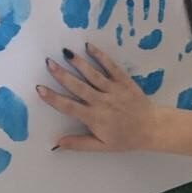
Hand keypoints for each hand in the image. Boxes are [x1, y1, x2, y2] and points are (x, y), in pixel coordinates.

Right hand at [37, 44, 191, 156]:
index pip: (69, 107)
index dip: (53, 98)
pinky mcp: (123, 81)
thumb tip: (56, 143)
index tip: (39, 88)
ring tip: (66, 52)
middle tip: (49, 62)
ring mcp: (113, 90)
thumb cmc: (125, 138)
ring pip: (93, 74)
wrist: (152, 128)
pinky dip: (100, 56)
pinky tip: (89, 46)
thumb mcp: (102, 146)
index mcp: (94, 118)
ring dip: (79, 63)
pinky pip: (110, 66)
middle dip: (62, 74)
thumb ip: (79, 144)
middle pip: (78, 86)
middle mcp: (102, 102)